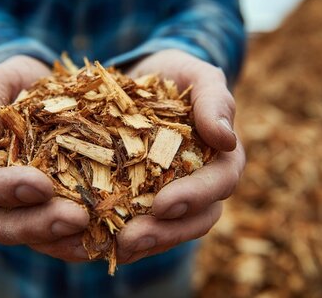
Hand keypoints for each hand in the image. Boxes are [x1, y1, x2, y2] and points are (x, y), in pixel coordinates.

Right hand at [0, 56, 89, 260]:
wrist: (47, 93)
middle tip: (77, 218)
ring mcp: (25, 211)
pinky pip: (67, 237)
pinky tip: (114, 238)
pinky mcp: (55, 214)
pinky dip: (89, 240)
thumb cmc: (16, 86)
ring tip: (100, 234)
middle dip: (40, 225)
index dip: (5, 190)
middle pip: (5, 226)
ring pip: (38, 239)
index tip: (40, 185)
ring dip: (67, 240)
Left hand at [117, 49, 244, 262]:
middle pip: (195, 220)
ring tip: (111, 246)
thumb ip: (215, 99)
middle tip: (131, 239)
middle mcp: (201, 184)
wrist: (142, 78)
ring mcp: (172, 195)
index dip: (196, 196)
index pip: (219, 184)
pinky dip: (119, 235)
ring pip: (167, 231)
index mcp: (221, 158)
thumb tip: (227, 138)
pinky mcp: (143, 199)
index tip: (164, 204)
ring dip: (141, 243)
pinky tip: (94, 239)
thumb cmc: (175, 75)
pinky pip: (138, 224)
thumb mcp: (196, 75)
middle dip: (165, 233)